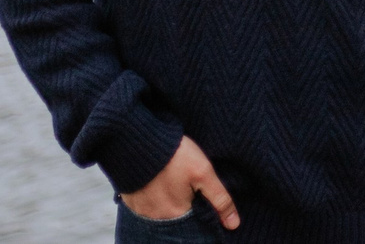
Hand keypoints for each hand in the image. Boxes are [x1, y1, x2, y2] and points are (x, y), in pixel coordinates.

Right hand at [122, 135, 238, 229]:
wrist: (135, 138)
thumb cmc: (173, 154)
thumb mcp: (203, 172)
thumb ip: (219, 199)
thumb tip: (233, 224)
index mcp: (176, 214)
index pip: (194, 225)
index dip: (201, 213)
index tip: (202, 200)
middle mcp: (157, 218)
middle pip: (177, 220)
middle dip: (185, 209)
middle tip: (187, 189)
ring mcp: (141, 210)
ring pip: (161, 213)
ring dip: (169, 203)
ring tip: (173, 185)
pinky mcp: (131, 199)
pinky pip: (146, 206)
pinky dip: (154, 199)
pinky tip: (159, 184)